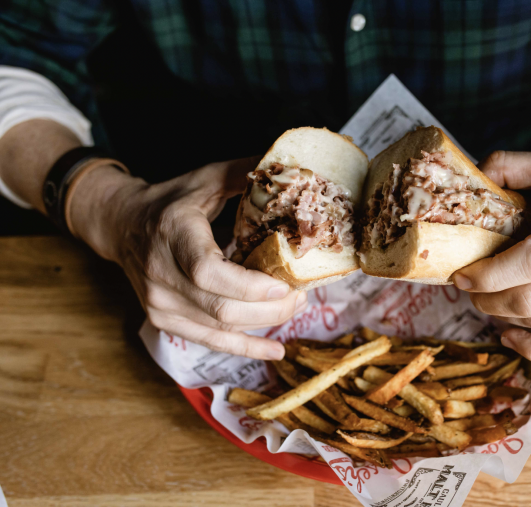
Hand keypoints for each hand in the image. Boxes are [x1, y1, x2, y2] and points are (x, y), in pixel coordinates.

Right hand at [69, 158, 305, 358]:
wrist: (122, 225)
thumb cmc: (170, 201)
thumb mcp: (205, 179)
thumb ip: (245, 173)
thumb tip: (291, 168)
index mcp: (173, 234)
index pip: (208, 273)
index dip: (250, 286)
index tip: (285, 284)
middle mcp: (161, 274)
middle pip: (221, 308)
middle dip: (270, 309)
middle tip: (301, 295)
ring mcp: (159, 303)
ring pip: (219, 328)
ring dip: (264, 324)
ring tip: (294, 308)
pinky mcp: (164, 321)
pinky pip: (210, 341)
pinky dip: (245, 347)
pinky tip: (274, 351)